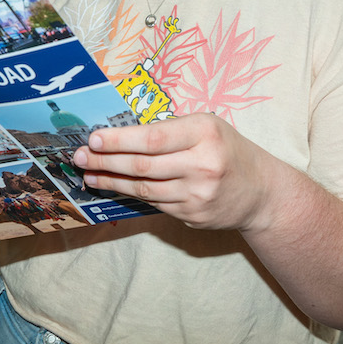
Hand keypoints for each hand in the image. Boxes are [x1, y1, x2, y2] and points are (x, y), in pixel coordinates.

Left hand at [73, 113, 276, 230]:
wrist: (262, 192)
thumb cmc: (228, 150)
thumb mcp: (208, 126)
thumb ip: (171, 129)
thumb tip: (121, 135)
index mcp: (205, 133)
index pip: (153, 138)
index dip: (119, 140)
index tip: (94, 138)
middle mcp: (203, 165)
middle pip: (143, 165)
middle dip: (106, 160)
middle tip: (79, 156)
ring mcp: (198, 195)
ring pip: (143, 189)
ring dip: (111, 180)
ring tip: (89, 173)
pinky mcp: (193, 216)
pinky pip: (154, 204)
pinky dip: (129, 194)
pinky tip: (113, 186)